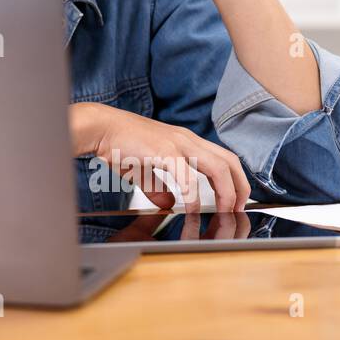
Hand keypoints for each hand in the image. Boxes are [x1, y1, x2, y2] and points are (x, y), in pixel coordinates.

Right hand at [74, 102, 249, 213]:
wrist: (100, 128)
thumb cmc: (118, 145)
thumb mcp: (143, 170)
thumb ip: (158, 186)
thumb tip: (168, 203)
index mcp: (185, 141)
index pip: (223, 157)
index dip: (235, 180)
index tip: (236, 200)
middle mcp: (187, 139)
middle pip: (228, 161)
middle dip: (240, 187)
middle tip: (239, 209)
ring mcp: (177, 143)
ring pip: (217, 166)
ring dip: (225, 192)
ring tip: (224, 211)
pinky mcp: (164, 150)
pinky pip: (187, 175)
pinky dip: (193, 194)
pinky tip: (190, 208)